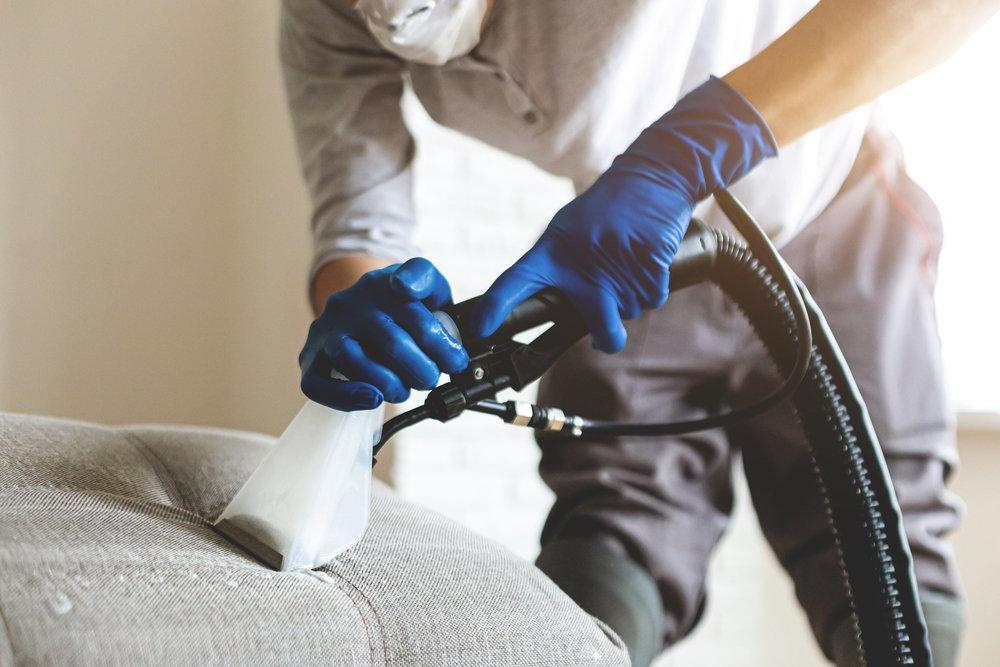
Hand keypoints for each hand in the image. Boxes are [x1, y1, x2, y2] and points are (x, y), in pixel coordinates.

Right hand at [300, 258, 468, 410]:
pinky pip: (318, 383)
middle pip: (391, 337)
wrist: (359, 313)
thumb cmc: (404, 312)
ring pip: (352, 358)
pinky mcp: (311, 357)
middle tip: (433, 377)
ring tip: (405, 389)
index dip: (422, 303)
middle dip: (423, 367)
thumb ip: (458, 309)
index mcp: (386, 282)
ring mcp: (329, 329)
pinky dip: (347, 396)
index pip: (411, 282)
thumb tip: (475, 329)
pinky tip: (373, 399)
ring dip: (389, 383)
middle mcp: (353, 301)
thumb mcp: (432, 295)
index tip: (442, 338)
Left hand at [471, 76, 776, 352]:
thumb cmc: (607, 209)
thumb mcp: (571, 230)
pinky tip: (644, 261)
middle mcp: (583, 264)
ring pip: (630, 312)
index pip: (514, 281)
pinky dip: (652, 287)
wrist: (654, 177)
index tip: (480, 329)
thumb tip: (561, 313)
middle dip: (607, 337)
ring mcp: (618, 267)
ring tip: (626, 261)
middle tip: (605, 334)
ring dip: (630, 297)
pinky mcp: (650, 265)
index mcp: (553, 251)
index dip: (494, 307)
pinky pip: (653, 299)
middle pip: (601, 330)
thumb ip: (560, 270)